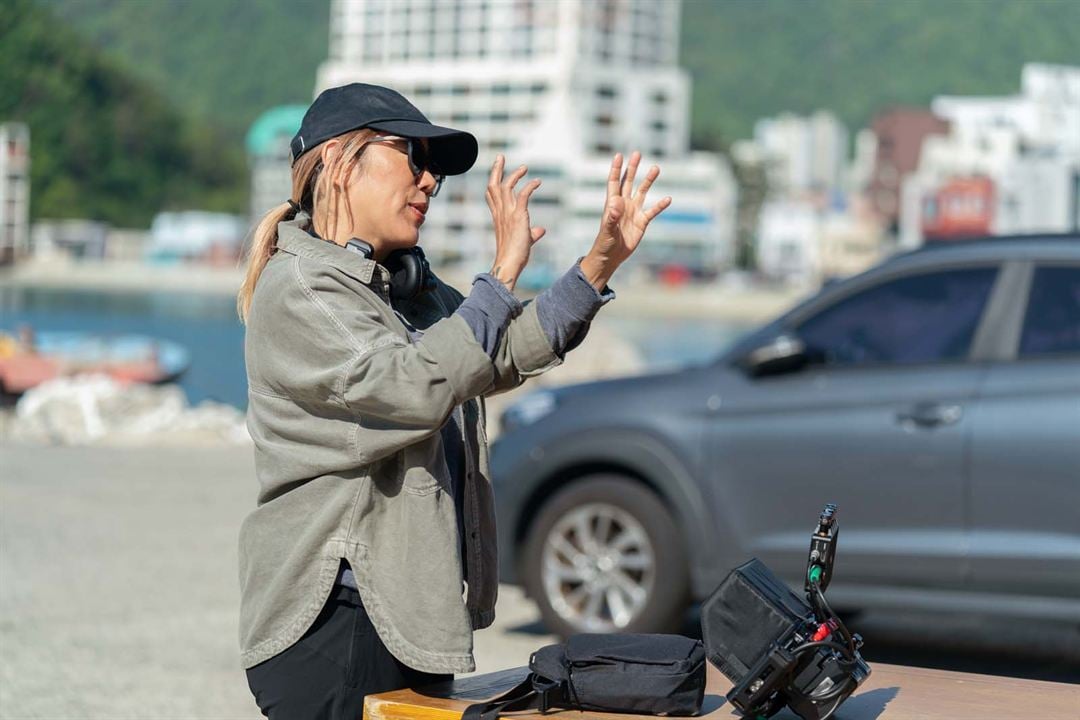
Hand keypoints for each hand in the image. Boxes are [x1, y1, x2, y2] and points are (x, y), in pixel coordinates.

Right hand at [485, 155, 545, 291]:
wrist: (509, 264)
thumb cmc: (515, 256)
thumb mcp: (525, 240)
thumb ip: (532, 233)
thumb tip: (541, 230)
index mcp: (498, 218)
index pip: (491, 196)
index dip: (493, 182)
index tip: (496, 172)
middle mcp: (500, 213)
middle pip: (493, 186)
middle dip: (497, 170)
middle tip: (500, 157)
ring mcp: (508, 214)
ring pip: (505, 186)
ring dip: (514, 174)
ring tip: (524, 167)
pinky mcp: (518, 216)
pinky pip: (523, 195)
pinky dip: (530, 186)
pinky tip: (537, 182)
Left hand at [580, 151, 670, 290]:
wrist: (611, 256)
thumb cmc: (604, 243)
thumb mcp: (607, 231)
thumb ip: (611, 217)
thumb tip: (616, 204)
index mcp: (612, 204)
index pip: (614, 182)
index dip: (616, 169)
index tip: (619, 155)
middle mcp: (623, 204)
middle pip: (628, 182)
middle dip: (632, 168)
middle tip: (638, 154)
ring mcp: (633, 212)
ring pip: (642, 192)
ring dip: (648, 181)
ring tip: (656, 168)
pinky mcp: (642, 222)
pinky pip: (652, 211)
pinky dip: (660, 205)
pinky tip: (668, 198)